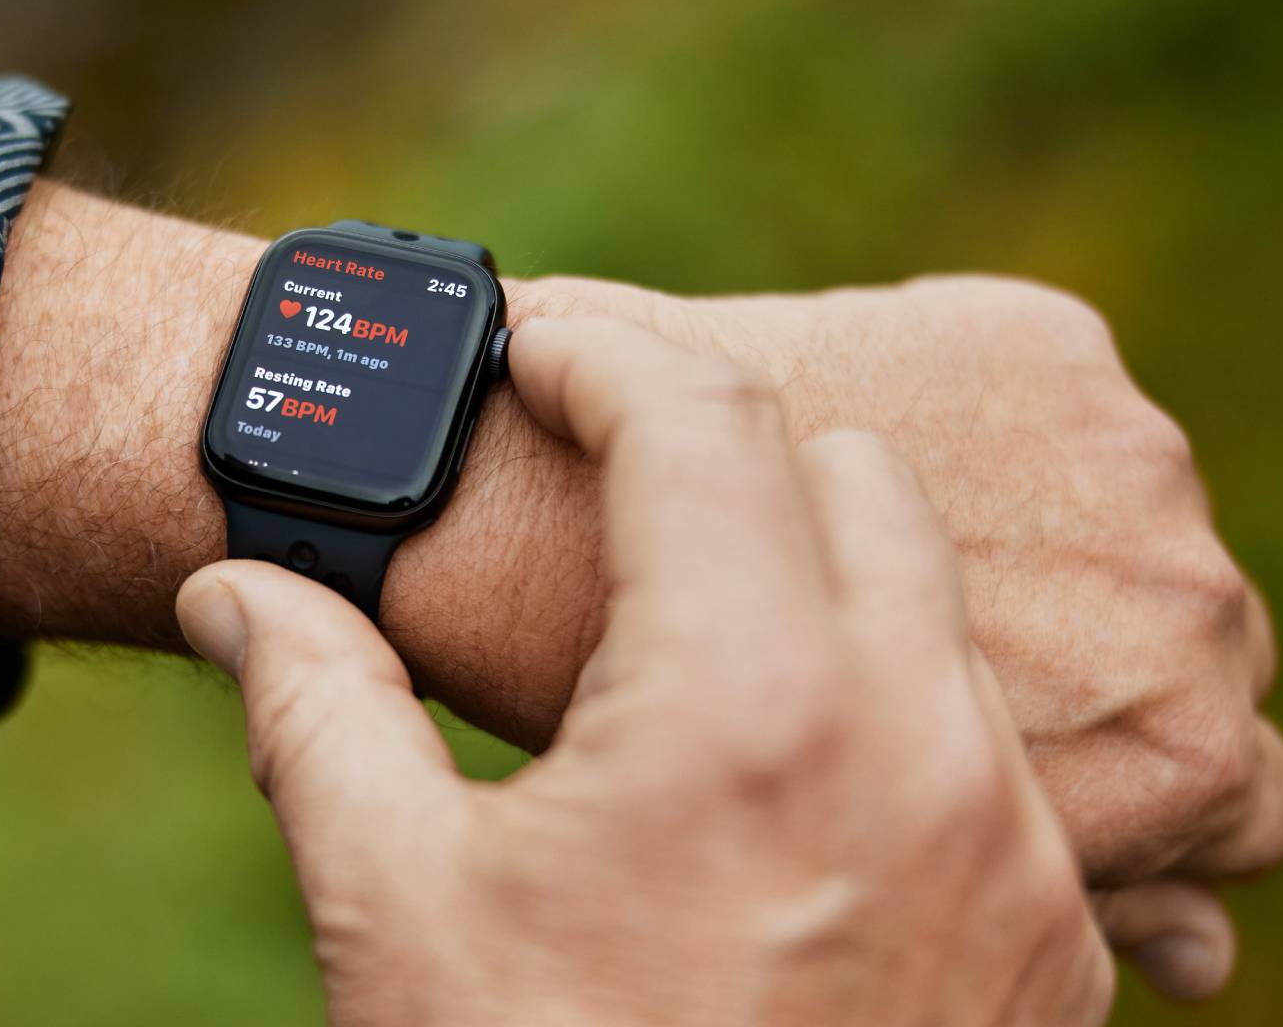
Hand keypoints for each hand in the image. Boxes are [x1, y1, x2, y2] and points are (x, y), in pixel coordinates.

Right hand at [0, 184, 1282, 996]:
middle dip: (715, 442)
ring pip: (932, 602)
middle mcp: (919, 752)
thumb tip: (230, 588)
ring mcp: (1014, 849)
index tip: (531, 347)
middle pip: (844, 472)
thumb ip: (311, 705)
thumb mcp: (395, 909)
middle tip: (598, 478)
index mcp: (750, 713)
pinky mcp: (1052, 935)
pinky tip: (783, 768)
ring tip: (684, 622)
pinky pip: (989, 739)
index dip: (600, 351)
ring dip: (811, 565)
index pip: (702, 418)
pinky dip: (890, 697)